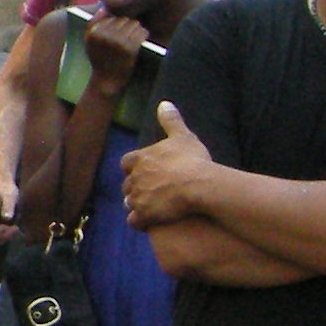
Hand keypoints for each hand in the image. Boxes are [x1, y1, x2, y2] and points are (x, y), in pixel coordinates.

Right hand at [0, 186, 18, 246]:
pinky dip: (1, 236)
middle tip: (15, 229)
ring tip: (14, 229)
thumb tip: (7, 217)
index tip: (10, 227)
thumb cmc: (6, 189)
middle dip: (1, 235)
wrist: (2, 185)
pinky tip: (10, 230)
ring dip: (2, 237)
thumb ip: (8, 206)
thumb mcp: (9, 196)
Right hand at [87, 12, 152, 65]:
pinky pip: (142, 32)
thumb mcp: (89, 41)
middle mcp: (105, 35)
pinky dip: (143, 35)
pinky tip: (139, 42)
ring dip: (136, 30)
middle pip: (124, 19)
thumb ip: (93, 23)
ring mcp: (118, 41)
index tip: (117, 33)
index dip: (116, 24)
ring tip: (132, 39)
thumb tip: (104, 7)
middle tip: (126, 37)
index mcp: (94, 32)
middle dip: (127, 26)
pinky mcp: (131, 48)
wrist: (106, 80)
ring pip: (134, 24)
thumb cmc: (98, 59)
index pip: (112, 17)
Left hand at [120, 98, 212, 227]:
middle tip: (151, 191)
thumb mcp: (183, 136)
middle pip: (128, 184)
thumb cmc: (192, 159)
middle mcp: (134, 178)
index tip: (143, 170)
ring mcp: (137, 197)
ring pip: (130, 203)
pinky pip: (135, 221)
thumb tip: (164, 103)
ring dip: (137, 204)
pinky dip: (140, 221)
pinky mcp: (144, 214)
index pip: (126, 163)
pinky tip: (150, 221)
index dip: (133, 168)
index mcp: (139, 159)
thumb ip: (171, 120)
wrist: (199, 184)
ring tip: (152, 206)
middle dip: (136, 187)